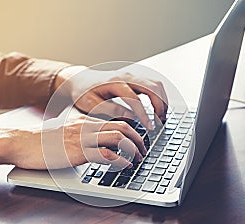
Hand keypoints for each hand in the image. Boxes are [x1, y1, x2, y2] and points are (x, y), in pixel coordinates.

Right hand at [0, 115, 146, 169]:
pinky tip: (124, 165)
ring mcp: (82, 138)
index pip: (116, 118)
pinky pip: (105, 154)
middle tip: (144, 149)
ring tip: (137, 158)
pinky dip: (119, 160)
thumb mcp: (65, 131)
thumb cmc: (41, 140)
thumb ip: (81, 133)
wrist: (21, 142)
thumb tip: (96, 143)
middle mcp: (87, 125)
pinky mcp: (77, 152)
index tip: (140, 138)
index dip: (133, 128)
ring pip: (118, 136)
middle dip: (139, 138)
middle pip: (123, 125)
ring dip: (133, 148)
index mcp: (85, 120)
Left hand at [54, 65, 168, 129]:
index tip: (150, 127)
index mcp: (114, 83)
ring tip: (161, 118)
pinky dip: (160, 96)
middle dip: (160, 106)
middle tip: (160, 123)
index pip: (135, 99)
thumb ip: (111, 110)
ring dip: (163, 100)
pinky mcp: (135, 77)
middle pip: (152, 87)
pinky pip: (153, 83)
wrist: (81, 79)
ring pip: (156, 83)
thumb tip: (130, 117)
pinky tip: (158, 109)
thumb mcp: (91, 105)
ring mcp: (132, 74)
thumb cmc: (83, 93)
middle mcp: (126, 76)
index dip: (145, 115)